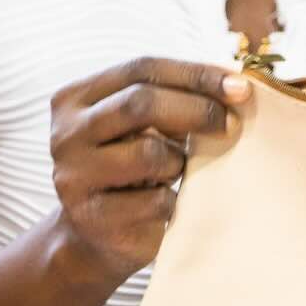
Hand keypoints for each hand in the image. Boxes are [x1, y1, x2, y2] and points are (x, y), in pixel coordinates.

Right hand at [49, 57, 250, 283]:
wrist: (97, 236)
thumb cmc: (131, 168)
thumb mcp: (142, 126)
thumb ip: (173, 98)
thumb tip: (235, 87)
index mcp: (75, 98)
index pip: (141, 70)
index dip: (195, 74)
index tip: (240, 86)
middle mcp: (66, 133)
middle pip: (139, 104)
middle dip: (196, 110)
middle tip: (230, 123)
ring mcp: (73, 176)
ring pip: (149, 154)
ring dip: (178, 162)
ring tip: (174, 172)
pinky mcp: (91, 217)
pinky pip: (154, 201)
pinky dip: (171, 201)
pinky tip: (162, 204)